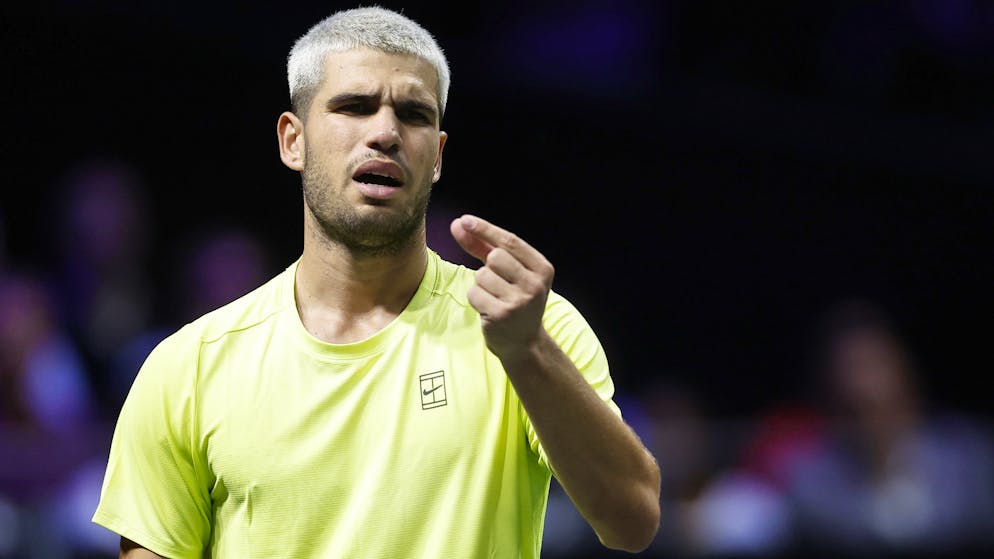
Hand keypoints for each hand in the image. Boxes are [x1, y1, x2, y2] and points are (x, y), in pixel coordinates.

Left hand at [450, 215, 554, 361]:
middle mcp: (535, 284)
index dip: (485, 229)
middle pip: (495, 256)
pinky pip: (474, 293)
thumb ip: (484, 246)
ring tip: (494, 297)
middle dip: (488, 266)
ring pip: (482, 275)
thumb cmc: (514, 299)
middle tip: (498, 283)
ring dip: (481, 285)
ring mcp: (519, 301)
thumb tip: (459, 223)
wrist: (523, 342)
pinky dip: (475, 298)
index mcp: (543, 269)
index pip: (510, 241)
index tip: (465, 220)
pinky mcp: (501, 315)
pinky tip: (488, 308)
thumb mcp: (509, 271)